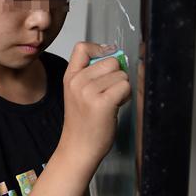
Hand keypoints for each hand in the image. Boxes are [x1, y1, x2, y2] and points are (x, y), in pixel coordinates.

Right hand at [59, 42, 131, 163]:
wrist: (78, 148)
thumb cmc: (83, 123)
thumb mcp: (78, 93)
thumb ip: (92, 74)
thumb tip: (115, 55)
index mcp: (70, 77)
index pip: (82, 47)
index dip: (99, 49)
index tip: (106, 58)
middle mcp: (77, 81)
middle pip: (110, 61)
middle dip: (116, 75)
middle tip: (109, 93)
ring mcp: (89, 92)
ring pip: (121, 75)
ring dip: (122, 88)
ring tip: (111, 102)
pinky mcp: (102, 102)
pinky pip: (125, 86)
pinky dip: (125, 97)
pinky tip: (116, 107)